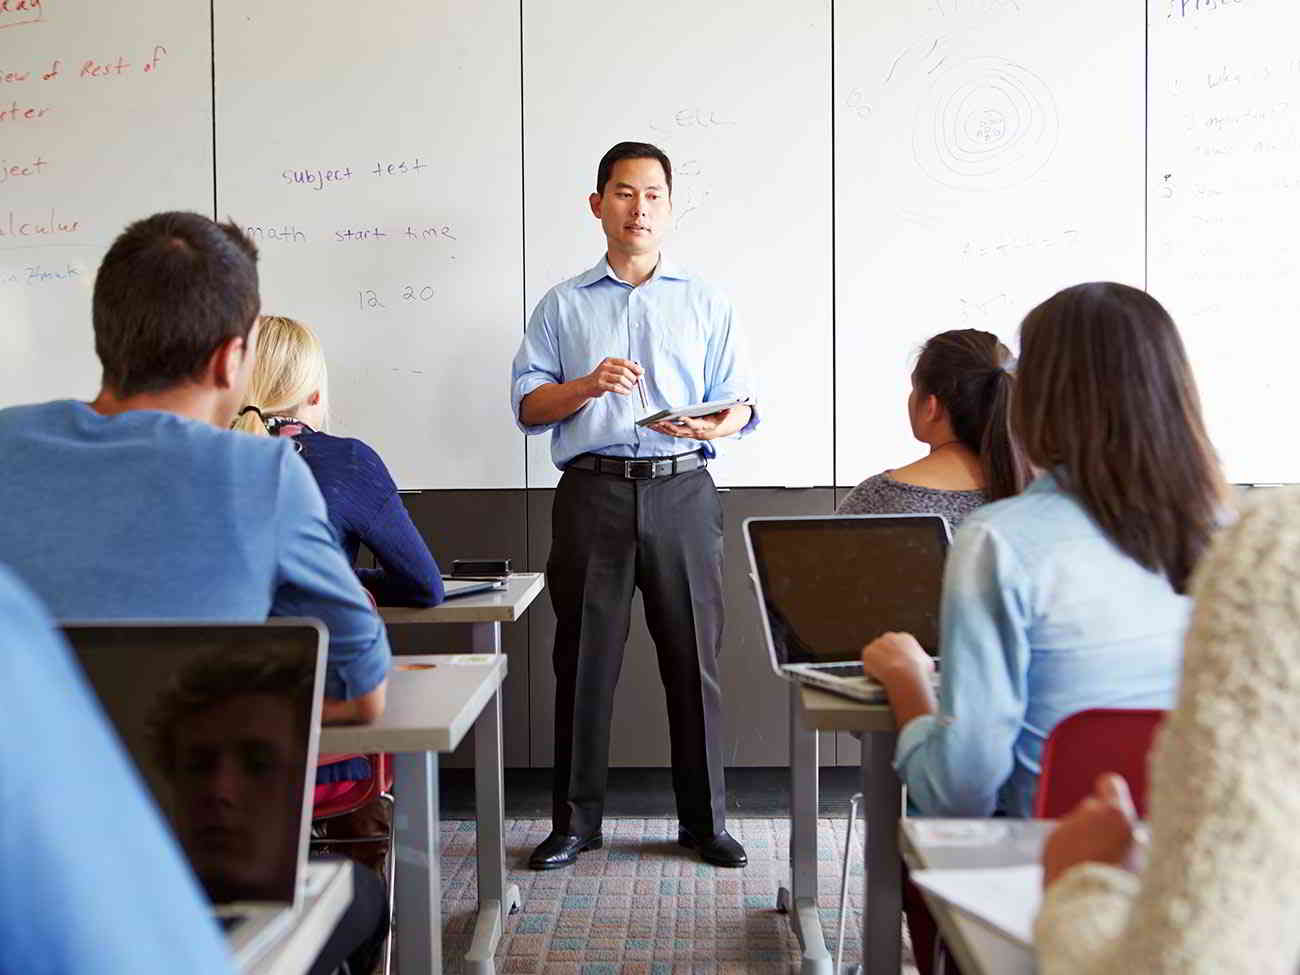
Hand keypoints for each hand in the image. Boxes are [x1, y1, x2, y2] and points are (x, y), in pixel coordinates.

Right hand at [583, 357, 642, 397]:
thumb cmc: (603, 378)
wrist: (587, 386)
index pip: (625, 362)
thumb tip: (640, 373)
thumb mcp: (612, 371)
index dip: (635, 367)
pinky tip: (626, 392)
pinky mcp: (600, 384)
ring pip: (620, 379)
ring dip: (629, 385)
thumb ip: (625, 371)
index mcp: (609, 361)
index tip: (641, 372)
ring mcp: (602, 375)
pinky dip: (623, 391)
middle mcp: (605, 366)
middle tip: (636, 383)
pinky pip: (615, 388)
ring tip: (630, 388)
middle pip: (624, 370)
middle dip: (632, 377)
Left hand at [649, 408, 730, 440]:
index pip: (694, 425)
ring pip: (672, 433)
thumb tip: (729, 409)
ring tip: (650, 423)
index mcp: (703, 427)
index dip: (687, 422)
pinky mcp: (683, 434)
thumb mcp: (725, 415)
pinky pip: (670, 433)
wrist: (719, 429)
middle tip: (658, 422)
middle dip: (668, 426)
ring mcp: (687, 434)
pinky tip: (652, 425)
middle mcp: (694, 433)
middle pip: (679, 430)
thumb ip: (726, 413)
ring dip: (661, 429)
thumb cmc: (719, 419)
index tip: (680, 417)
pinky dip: (661, 430)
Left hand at [860, 632, 936, 725]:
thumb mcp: (928, 663)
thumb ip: (922, 661)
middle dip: (887, 659)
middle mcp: (890, 637)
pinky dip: (871, 672)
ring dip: (878, 666)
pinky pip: (868, 664)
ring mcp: (877, 644)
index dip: (899, 658)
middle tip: (890, 673)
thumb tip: (925, 665)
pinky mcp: (867, 653)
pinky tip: (877, 678)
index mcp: (905, 638)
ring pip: (875, 656)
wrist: (905, 674)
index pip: (900, 646)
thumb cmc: (919, 671)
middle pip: (886, 648)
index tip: (900, 667)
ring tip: (883, 678)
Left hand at [1042, 773, 1138, 887]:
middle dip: (1100, 823)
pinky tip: (1080, 873)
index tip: (1116, 806)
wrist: (1088, 910)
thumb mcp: (1144, 858)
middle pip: (1092, 808)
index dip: (1113, 793)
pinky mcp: (1048, 845)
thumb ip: (1133, 838)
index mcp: (1116, 814)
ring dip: (1084, 840)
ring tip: (1096, 868)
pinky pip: (1062, 841)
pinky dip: (1069, 852)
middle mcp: (1086, 815)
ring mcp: (1064, 828)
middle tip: (1112, 850)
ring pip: (1076, 826)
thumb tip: (1133, 835)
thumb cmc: (1122, 888)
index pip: (1110, 783)